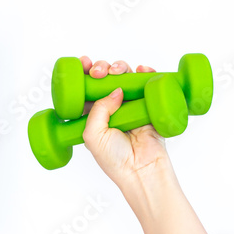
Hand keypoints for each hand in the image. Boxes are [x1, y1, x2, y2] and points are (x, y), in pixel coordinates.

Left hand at [80, 57, 173, 192]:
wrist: (142, 170)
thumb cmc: (114, 159)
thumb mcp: (92, 134)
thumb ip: (98, 109)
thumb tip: (115, 89)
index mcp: (93, 116)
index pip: (87, 89)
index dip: (85, 73)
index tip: (84, 62)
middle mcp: (111, 109)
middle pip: (106, 79)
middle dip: (101, 68)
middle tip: (99, 72)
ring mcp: (131, 106)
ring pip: (125, 77)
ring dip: (120, 67)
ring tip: (117, 71)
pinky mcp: (149, 106)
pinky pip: (148, 84)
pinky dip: (146, 72)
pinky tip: (141, 69)